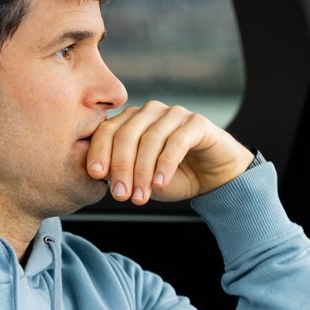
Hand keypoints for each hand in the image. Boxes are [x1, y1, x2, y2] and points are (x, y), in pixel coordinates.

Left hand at [87, 101, 253, 205]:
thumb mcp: (141, 178)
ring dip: (142, 171)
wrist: (213, 179)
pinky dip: (166, 164)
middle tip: (121, 195)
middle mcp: (151, 112)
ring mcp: (174, 114)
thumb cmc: (175, 176)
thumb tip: (97, 173)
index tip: (96, 176)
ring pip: (150, 139)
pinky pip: (177, 142)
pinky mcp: (197, 123)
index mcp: (132, 120)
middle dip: (121, 167)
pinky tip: (160, 183)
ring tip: (140, 197)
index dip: (99, 151)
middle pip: (127, 134)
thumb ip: (120, 172)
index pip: (108, 129)